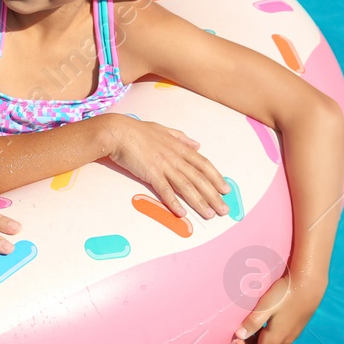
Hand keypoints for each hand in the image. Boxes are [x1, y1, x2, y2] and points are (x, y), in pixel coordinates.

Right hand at [102, 116, 229, 219]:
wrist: (117, 131)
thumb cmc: (137, 130)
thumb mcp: (163, 130)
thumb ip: (181, 138)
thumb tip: (197, 145)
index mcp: (180, 147)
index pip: (203, 164)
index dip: (216, 178)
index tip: (226, 189)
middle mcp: (175, 157)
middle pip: (199, 179)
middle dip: (213, 196)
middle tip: (224, 210)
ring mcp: (164, 166)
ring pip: (186, 186)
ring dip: (199, 202)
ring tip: (209, 214)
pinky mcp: (150, 174)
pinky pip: (165, 190)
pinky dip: (174, 202)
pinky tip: (182, 213)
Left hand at [233, 273, 323, 343]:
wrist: (309, 285)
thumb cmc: (285, 294)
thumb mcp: (265, 307)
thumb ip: (252, 322)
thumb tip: (239, 336)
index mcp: (275, 339)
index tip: (236, 337)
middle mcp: (285, 341)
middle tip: (241, 333)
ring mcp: (292, 336)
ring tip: (251, 328)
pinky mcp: (296, 329)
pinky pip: (280, 342)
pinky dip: (269, 340)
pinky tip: (264, 324)